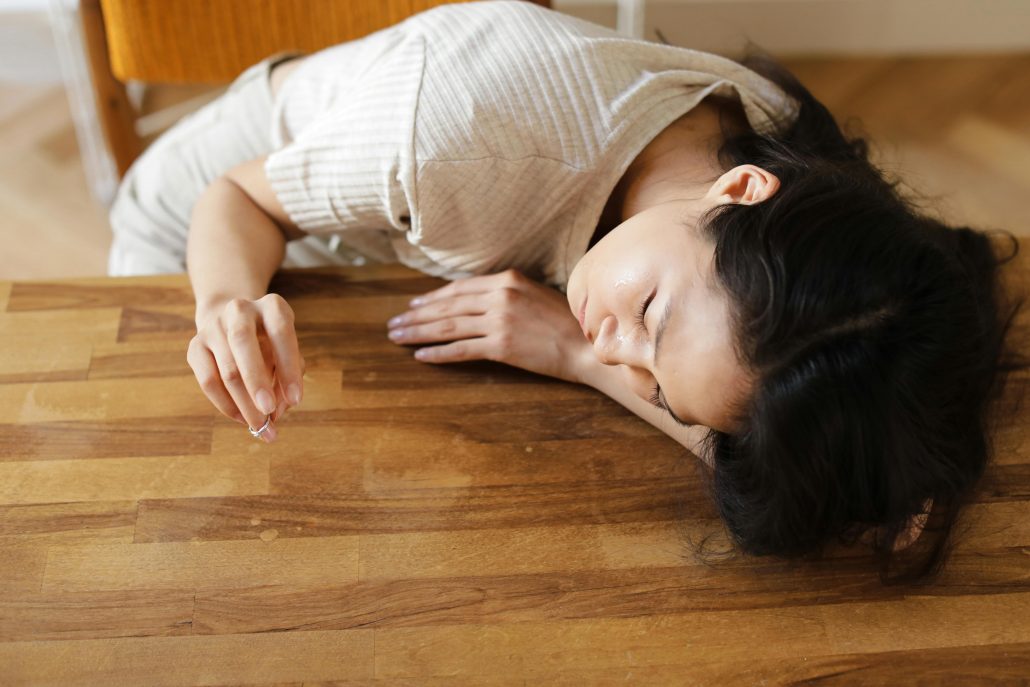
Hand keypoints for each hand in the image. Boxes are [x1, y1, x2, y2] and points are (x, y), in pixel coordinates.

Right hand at [187, 294, 304, 441]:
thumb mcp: (287, 350)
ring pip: (226, 370)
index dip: (288, 367)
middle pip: (243, 343)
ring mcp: (213, 327)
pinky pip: (207, 381)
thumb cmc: (271, 341)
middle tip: (268, 413)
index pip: (281, 332)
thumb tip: (276, 410)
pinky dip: (226, 404)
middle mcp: (240, 310)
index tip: (296, 400)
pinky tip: (241, 417)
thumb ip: (289, 376)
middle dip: (257, 383)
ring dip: (244, 404)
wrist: (232, 320)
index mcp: (271, 307)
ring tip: (260, 425)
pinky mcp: (195, 346)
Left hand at [385, 268, 593, 383]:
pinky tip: (420, 356)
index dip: (433, 298)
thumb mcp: (534, 294)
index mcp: (508, 279)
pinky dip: (438, 353)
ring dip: (419, 332)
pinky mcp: (501, 346)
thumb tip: (476, 302)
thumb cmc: (566, 322)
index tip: (413, 306)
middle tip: (394, 324)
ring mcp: (499, 321)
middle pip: (448, 306)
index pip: (459, 288)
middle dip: (417, 315)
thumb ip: (506, 293)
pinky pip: (461, 349)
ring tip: (398, 338)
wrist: (586, 346)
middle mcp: (500, 296)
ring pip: (448, 326)